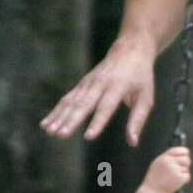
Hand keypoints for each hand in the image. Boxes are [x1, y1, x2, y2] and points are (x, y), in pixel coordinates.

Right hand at [40, 34, 155, 143]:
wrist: (130, 49)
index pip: (106, 107)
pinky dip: (56, 111)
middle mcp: (100, 83)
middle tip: (61, 135)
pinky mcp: (81, 84)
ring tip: (50, 131)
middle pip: (84, 104)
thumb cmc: (141, 77)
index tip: (89, 136)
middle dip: (72, 121)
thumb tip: (132, 143)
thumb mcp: (146, 97)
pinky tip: (46, 124)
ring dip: (59, 117)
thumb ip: (138, 120)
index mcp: (118, 86)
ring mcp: (88, 83)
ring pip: (71, 101)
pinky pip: (67, 99)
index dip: (97, 122)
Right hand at [140, 146, 191, 192]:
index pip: (177, 150)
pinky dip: (184, 180)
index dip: (184, 151)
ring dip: (183, 173)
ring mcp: (175, 170)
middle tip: (181, 169)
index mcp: (163, 158)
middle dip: (186, 163)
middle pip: (186, 158)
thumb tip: (181, 154)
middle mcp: (170, 162)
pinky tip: (175, 183)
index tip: (186, 154)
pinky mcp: (180, 178)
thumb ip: (167, 158)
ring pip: (186, 168)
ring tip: (173, 179)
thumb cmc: (155, 180)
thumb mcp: (157, 165)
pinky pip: (187, 176)